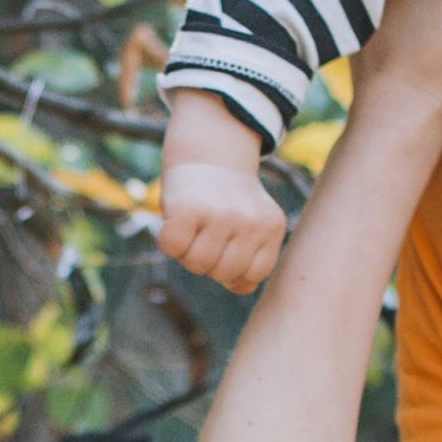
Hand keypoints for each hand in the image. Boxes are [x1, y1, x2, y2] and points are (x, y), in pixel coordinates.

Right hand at [158, 92, 292, 293]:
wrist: (210, 153)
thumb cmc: (228, 201)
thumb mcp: (252, 227)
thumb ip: (250, 261)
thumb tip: (240, 287)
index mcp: (271, 227)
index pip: (252, 277)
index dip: (234, 269)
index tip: (228, 245)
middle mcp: (249, 220)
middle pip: (222, 273)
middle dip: (210, 261)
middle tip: (208, 233)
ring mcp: (219, 213)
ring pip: (197, 264)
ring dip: (188, 252)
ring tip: (194, 228)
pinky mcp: (188, 208)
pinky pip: (172, 247)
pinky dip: (169, 240)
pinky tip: (177, 221)